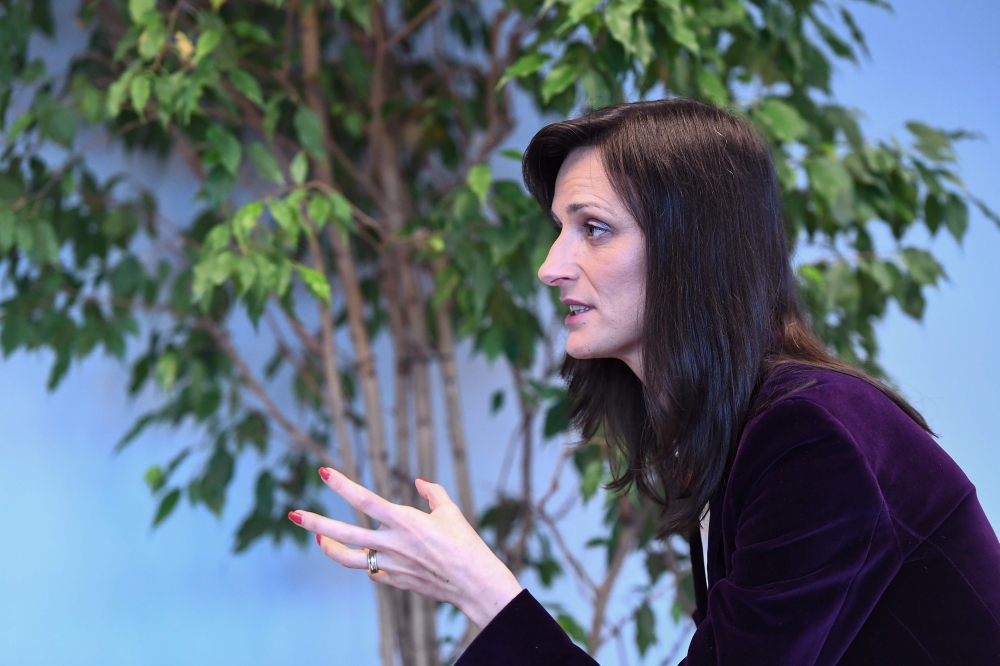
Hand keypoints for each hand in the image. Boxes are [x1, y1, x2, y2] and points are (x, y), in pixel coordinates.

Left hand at [288, 467, 522, 629]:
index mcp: (405, 521)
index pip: (365, 500)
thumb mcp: (450, 511)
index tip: (324, 473)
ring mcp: (390, 565)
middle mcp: (392, 543)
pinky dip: (365, 560)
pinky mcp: (393, 580)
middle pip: (344, 534)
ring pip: (348, 558)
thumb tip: (418, 481)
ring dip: (328, 547)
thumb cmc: (465, 544)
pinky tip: (366, 553)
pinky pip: (371, 569)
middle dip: (316, 523)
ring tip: (317, 538)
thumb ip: (432, 493)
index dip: (342, 485)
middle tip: (294, 514)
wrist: (473, 583)